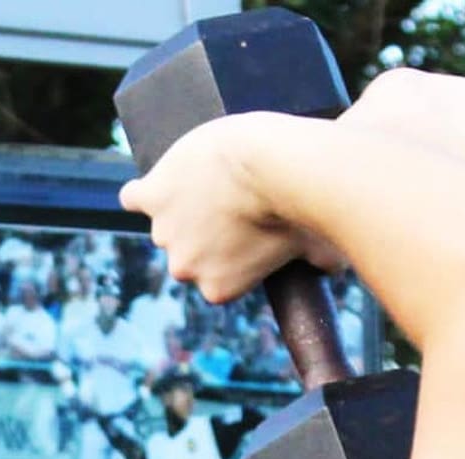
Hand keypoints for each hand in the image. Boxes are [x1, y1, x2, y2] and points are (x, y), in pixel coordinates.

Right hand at [119, 114, 345, 302]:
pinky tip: (157, 181)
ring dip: (181, 206)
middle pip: (188, 252)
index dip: (230, 253)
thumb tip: (329, 268)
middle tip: (231, 204)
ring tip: (208, 182)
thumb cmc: (302, 209)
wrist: (276, 163)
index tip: (244, 232)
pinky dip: (142, 190)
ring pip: (166, 223)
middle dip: (206, 232)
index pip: (215, 277)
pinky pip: (134, 197)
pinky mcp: (154, 193)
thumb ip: (321, 263)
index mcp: (218, 288)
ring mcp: (166, 230)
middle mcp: (187, 268)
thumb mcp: (320, 248)